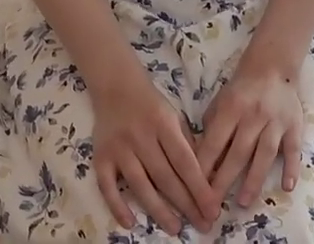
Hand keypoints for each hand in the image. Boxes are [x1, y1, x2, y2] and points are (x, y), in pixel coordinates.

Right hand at [90, 69, 220, 233]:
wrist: (115, 85)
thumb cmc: (151, 105)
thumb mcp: (175, 116)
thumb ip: (188, 145)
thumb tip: (204, 179)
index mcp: (164, 124)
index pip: (185, 162)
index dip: (200, 189)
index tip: (213, 210)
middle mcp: (140, 137)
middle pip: (166, 177)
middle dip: (186, 204)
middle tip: (202, 225)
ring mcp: (118, 148)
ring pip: (140, 185)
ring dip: (159, 210)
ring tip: (175, 228)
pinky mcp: (100, 157)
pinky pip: (107, 186)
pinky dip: (117, 206)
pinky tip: (130, 223)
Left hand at [195, 54, 304, 208]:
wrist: (272, 68)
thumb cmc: (239, 91)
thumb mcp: (218, 103)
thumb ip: (210, 129)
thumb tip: (197, 160)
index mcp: (231, 109)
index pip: (215, 143)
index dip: (204, 167)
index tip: (194, 190)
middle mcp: (253, 116)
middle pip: (238, 153)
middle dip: (224, 181)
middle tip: (212, 207)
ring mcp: (276, 122)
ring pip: (264, 154)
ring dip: (253, 180)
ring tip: (243, 203)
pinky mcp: (295, 126)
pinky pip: (293, 149)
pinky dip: (292, 168)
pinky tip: (288, 187)